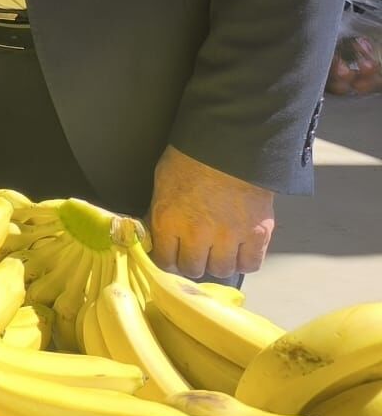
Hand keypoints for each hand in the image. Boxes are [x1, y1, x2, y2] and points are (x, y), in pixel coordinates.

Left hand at [149, 146, 274, 279]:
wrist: (229, 145)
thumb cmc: (190, 158)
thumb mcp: (162, 184)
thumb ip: (161, 213)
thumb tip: (158, 235)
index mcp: (169, 220)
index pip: (164, 260)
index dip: (168, 261)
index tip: (172, 257)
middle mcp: (198, 234)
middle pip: (193, 269)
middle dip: (193, 263)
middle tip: (196, 253)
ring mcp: (229, 237)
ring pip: (221, 270)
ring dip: (218, 263)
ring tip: (218, 251)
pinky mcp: (257, 234)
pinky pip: (250, 264)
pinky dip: (244, 262)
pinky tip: (239, 252)